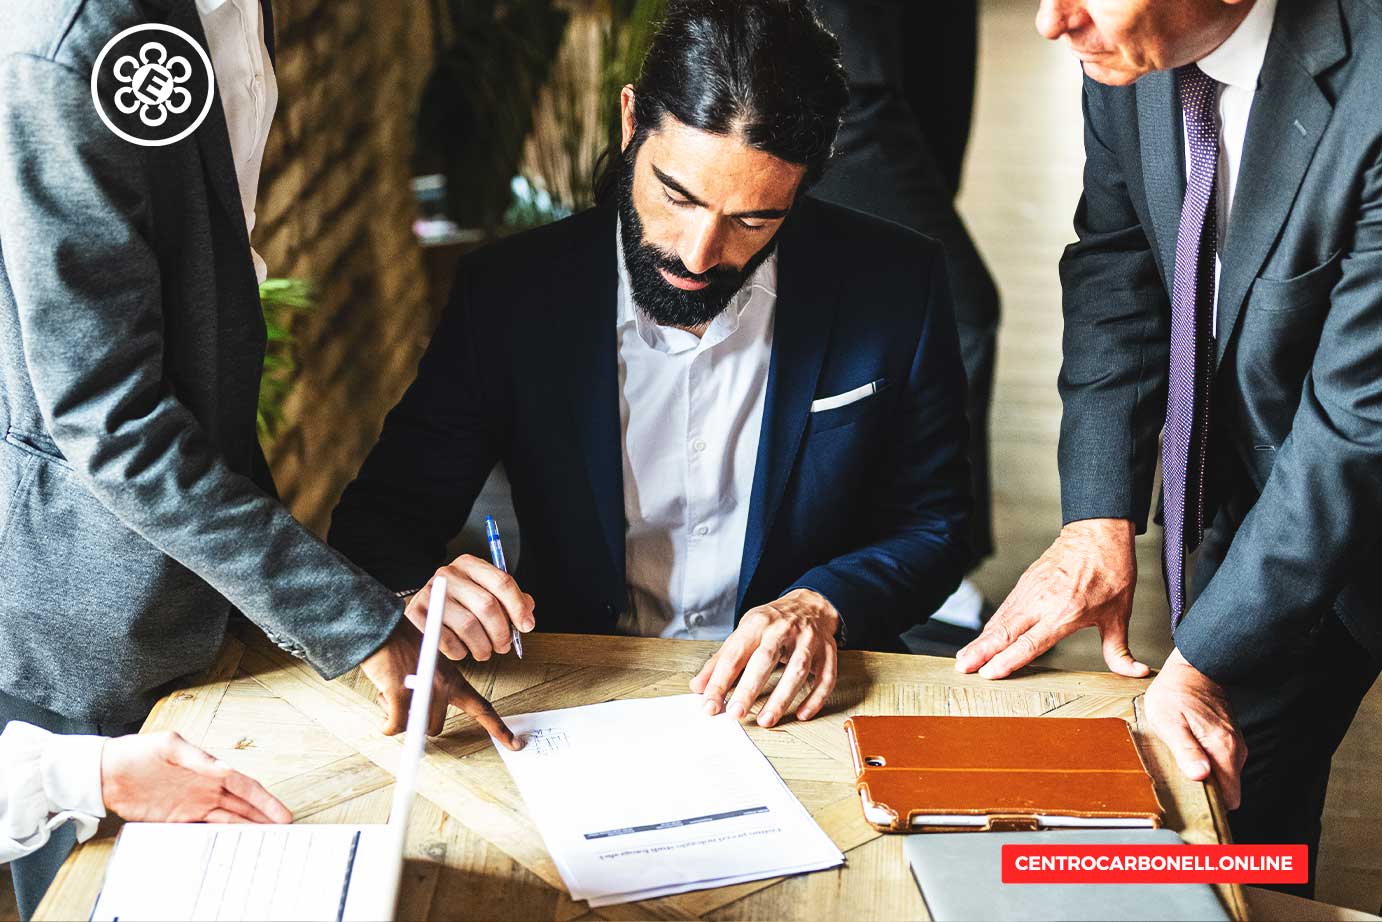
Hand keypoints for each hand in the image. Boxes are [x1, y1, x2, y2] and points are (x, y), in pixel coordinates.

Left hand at [100, 730, 291, 823]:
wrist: (106, 772)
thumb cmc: (138, 751)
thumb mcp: (169, 745)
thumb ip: (198, 759)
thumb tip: (225, 769)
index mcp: (209, 769)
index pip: (244, 786)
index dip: (264, 800)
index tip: (281, 813)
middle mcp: (206, 788)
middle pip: (242, 806)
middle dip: (263, 817)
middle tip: (283, 831)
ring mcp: (192, 804)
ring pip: (227, 819)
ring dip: (246, 828)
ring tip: (264, 840)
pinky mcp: (176, 819)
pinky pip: (204, 829)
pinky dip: (220, 836)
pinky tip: (232, 843)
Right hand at [359, 623, 522, 749]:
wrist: (381, 628)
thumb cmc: (398, 650)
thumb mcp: (425, 667)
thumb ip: (428, 693)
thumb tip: (417, 723)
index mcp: (453, 679)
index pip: (482, 707)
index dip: (498, 728)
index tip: (515, 744)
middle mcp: (443, 685)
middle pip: (435, 727)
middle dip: (415, 721)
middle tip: (400, 699)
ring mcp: (425, 690)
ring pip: (414, 727)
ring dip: (396, 715)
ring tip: (390, 689)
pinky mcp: (402, 694)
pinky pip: (395, 726)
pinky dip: (385, 723)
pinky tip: (382, 700)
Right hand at [405, 555, 535, 661]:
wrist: (423, 608)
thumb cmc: (459, 602)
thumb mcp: (484, 592)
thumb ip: (508, 600)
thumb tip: (527, 613)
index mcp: (470, 565)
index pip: (502, 582)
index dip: (518, 607)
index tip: (526, 626)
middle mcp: (449, 574)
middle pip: (487, 605)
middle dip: (501, 632)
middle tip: (504, 646)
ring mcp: (431, 593)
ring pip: (468, 625)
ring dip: (483, 646)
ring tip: (485, 651)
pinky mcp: (416, 614)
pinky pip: (447, 640)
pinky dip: (460, 652)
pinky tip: (463, 650)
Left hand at [689, 589, 838, 727]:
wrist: (809, 604)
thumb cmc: (771, 623)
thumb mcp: (743, 633)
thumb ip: (721, 661)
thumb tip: (698, 687)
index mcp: (758, 623)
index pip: (735, 654)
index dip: (720, 681)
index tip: (710, 705)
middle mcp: (784, 629)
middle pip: (765, 659)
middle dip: (749, 688)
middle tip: (736, 713)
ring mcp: (809, 640)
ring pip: (798, 670)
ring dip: (782, 698)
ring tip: (765, 720)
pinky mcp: (828, 652)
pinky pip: (826, 677)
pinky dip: (816, 698)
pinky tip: (802, 714)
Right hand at [955, 518, 1146, 678]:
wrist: (1098, 534)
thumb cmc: (1111, 571)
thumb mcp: (1120, 614)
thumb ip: (1120, 649)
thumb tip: (1136, 672)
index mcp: (1065, 613)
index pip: (1029, 642)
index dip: (1008, 659)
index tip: (989, 673)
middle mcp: (1042, 603)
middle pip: (1004, 632)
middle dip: (981, 652)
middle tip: (962, 668)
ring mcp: (1030, 591)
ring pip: (999, 620)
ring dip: (980, 641)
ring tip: (964, 659)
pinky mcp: (1025, 583)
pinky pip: (1005, 609)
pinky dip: (991, 626)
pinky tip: (983, 639)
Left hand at [1144, 648, 1245, 808]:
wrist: (1193, 667)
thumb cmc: (1176, 692)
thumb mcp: (1169, 721)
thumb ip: (1186, 750)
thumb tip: (1201, 777)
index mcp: (1222, 750)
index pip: (1229, 798)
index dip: (1211, 806)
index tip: (1191, 805)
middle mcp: (1235, 750)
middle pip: (1227, 791)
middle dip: (1206, 795)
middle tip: (1180, 787)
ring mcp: (1233, 744)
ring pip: (1224, 777)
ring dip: (1205, 779)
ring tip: (1180, 769)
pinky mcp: (1227, 739)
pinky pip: (1221, 764)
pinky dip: (1207, 766)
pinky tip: (1188, 756)